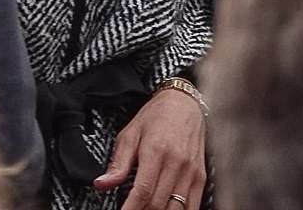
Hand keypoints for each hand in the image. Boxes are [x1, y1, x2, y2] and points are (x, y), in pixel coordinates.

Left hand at [93, 89, 206, 209]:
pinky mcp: (201, 176)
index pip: (143, 191)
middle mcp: (176, 163)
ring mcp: (191, 171)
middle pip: (158, 203)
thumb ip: (118, 163)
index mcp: (155, 150)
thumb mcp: (131, 133)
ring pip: (176, 208)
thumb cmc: (156, 116)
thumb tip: (102, 184)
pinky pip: (192, 206)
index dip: (131, 209)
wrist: (184, 103)